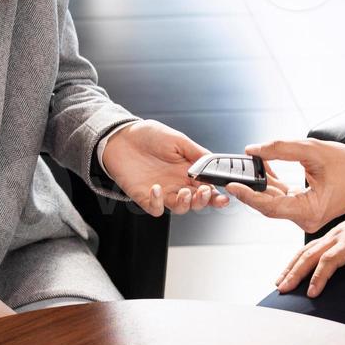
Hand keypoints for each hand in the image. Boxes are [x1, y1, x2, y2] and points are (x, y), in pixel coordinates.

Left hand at [100, 119, 231, 216]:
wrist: (120, 136)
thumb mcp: (177, 139)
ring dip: (186, 204)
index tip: (223, 196)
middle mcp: (176, 183)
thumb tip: (215, 163)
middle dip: (204, 201)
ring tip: (185, 192)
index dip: (216, 195)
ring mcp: (161, 192)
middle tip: (204, 192)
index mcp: (187, 171)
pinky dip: (158, 203)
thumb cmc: (148, 135)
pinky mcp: (144, 197)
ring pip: (180, 208)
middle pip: (196, 202)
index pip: (207, 187)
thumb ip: (196, 153)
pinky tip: (156, 188)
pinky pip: (155, 209)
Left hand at [224, 138, 344, 233]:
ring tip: (245, 166)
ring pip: (274, 200)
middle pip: (268, 205)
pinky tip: (264, 166)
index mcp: (310, 211)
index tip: (232, 184)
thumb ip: (280, 149)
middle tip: (231, 173)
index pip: (269, 206)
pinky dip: (273, 182)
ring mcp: (306, 214)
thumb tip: (253, 150)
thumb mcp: (313, 150)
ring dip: (261, 183)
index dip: (248, 195)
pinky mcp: (306, 206)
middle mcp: (306, 218)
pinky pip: (283, 196)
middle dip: (250, 187)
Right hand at [276, 203, 344, 305]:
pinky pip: (309, 247)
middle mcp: (339, 235)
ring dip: (291, 266)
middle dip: (295, 272)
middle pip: (311, 254)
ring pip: (306, 249)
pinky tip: (288, 269)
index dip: (320, 276)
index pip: (331, 258)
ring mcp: (332, 234)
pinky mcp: (330, 235)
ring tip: (279, 282)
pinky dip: (296, 258)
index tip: (312, 292)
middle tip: (283, 289)